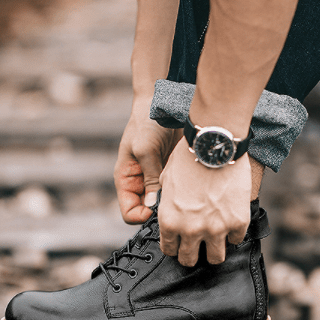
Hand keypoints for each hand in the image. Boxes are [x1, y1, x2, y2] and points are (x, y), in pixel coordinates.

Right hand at [115, 97, 180, 223]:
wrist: (165, 103)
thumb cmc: (147, 122)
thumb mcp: (145, 149)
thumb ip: (150, 178)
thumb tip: (152, 206)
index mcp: (127, 179)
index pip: (129, 211)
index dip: (141, 216)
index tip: (157, 211)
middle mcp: (141, 183)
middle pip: (148, 212)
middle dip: (161, 212)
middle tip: (176, 205)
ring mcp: (158, 178)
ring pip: (165, 204)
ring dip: (174, 203)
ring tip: (186, 195)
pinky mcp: (173, 173)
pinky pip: (177, 191)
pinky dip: (184, 192)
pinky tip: (192, 185)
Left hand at [158, 137, 251, 265]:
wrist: (215, 144)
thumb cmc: (188, 157)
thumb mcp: (167, 180)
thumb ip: (167, 202)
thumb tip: (169, 211)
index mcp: (170, 221)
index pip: (170, 250)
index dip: (176, 245)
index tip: (182, 241)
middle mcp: (191, 229)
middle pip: (190, 260)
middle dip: (193, 252)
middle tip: (199, 243)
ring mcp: (216, 228)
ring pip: (216, 258)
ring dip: (216, 248)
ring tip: (217, 237)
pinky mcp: (238, 222)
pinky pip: (237, 239)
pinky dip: (234, 232)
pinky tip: (232, 221)